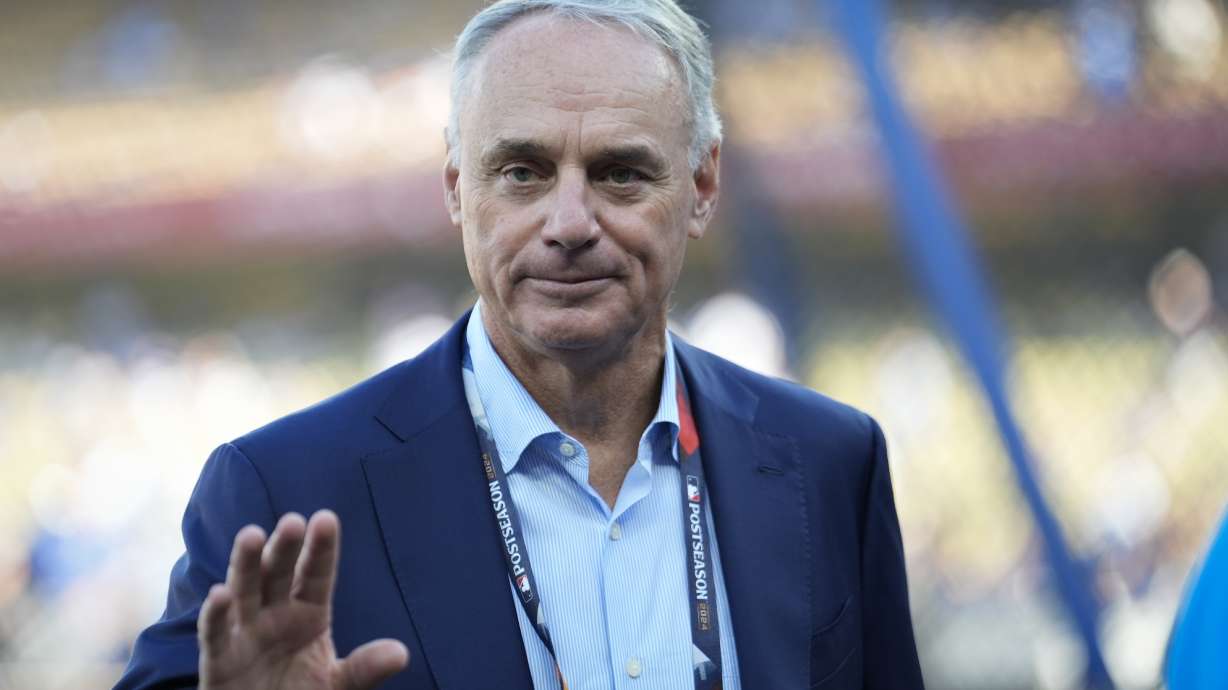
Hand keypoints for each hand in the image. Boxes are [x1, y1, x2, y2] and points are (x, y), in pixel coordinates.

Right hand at [198, 510, 408, 689]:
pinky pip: (215, 633)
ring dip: (246, 565)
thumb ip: (364, 669)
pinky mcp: (218, 661)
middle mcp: (275, 616)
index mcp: (308, 614)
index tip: (326, 519)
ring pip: (244, 591)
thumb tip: (400, 654)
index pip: (316, 575)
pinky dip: (215, 613)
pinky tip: (220, 593)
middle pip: (279, 574)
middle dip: (284, 548)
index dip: (320, 549)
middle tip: (292, 521)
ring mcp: (244, 634)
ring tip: (250, 535)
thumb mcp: (338, 684)